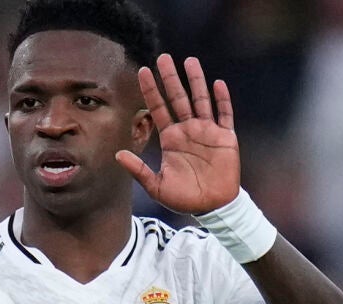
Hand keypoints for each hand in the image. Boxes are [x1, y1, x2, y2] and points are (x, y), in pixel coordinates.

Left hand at [115, 54, 239, 214]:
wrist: (212, 206)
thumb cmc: (183, 198)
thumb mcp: (156, 186)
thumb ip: (138, 170)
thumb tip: (117, 154)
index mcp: (170, 139)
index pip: (158, 109)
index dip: (151, 91)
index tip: (143, 71)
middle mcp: (188, 130)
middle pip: (178, 98)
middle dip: (170, 78)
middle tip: (163, 58)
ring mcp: (207, 131)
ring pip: (200, 100)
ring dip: (196, 81)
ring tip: (189, 61)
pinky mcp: (225, 137)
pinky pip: (224, 114)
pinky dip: (221, 100)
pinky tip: (217, 84)